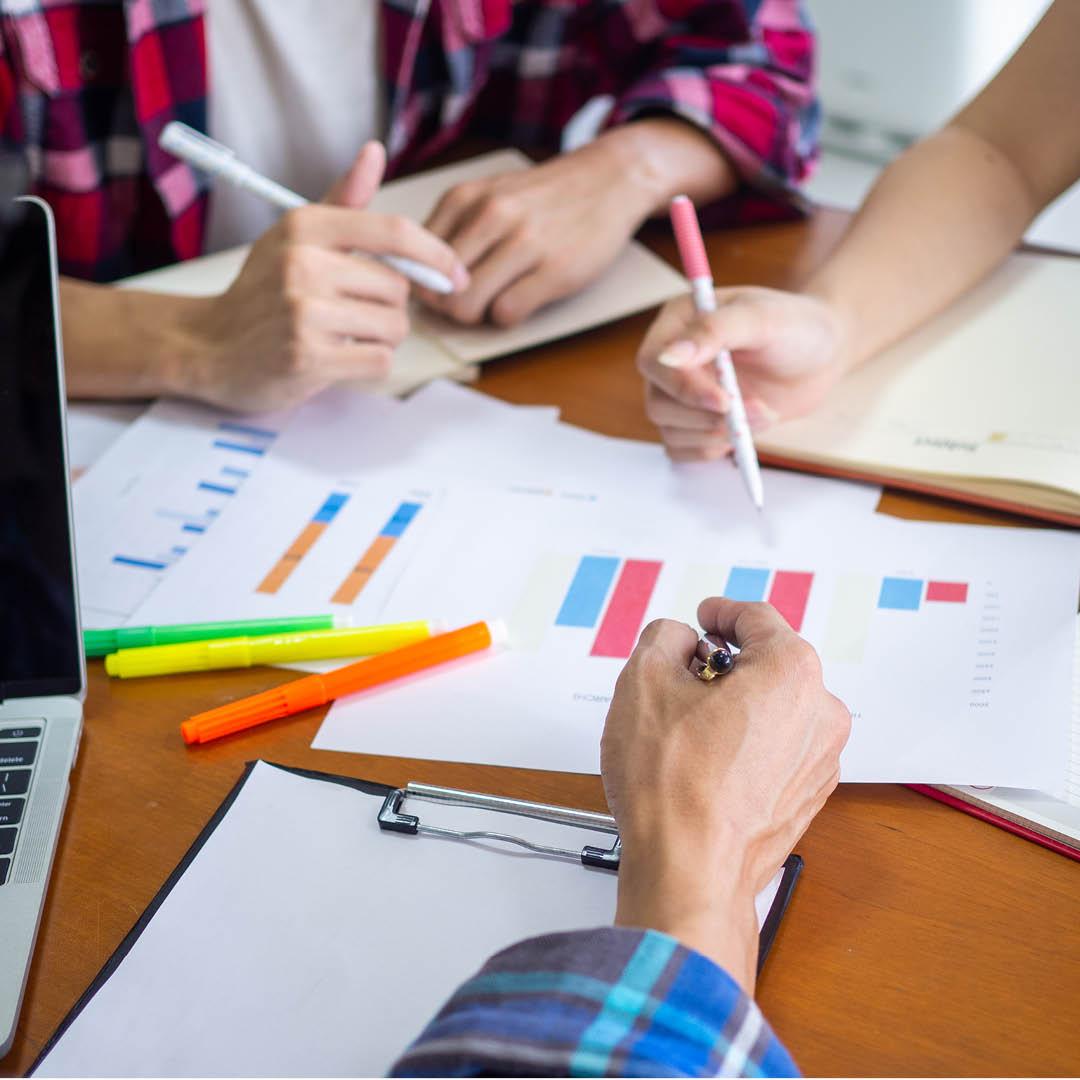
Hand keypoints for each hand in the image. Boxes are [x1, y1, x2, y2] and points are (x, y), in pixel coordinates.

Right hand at [177, 142, 467, 411]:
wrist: (209, 347)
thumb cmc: (263, 291)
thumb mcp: (296, 236)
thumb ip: (343, 201)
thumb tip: (375, 151)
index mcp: (305, 226)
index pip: (394, 232)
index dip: (436, 254)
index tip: (455, 273)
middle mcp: (303, 264)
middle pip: (398, 288)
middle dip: (390, 307)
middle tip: (354, 314)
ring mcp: (304, 312)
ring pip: (394, 326)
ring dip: (381, 337)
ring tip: (344, 335)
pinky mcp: (308, 357)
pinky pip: (379, 360)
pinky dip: (369, 363)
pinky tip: (339, 358)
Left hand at [418, 134, 658, 326]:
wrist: (608, 180)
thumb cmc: (543, 197)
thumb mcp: (488, 194)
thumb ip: (454, 228)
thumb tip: (419, 276)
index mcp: (465, 199)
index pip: (416, 259)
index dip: (423, 283)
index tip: (439, 289)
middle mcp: (490, 216)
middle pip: (438, 288)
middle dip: (446, 305)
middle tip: (466, 303)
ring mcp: (524, 243)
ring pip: (467, 304)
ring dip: (475, 316)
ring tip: (492, 303)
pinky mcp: (554, 270)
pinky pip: (506, 313)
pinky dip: (507, 317)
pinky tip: (519, 302)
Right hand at [601, 598, 850, 990]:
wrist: (688, 871)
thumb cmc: (672, 786)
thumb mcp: (644, 679)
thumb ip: (665, 637)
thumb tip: (679, 642)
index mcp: (791, 672)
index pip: (755, 619)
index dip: (720, 613)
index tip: (703, 620)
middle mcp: (820, 713)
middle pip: (769, 665)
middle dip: (725, 665)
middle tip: (682, 678)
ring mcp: (819, 760)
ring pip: (773, 709)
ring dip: (735, 707)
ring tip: (687, 730)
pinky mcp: (806, 796)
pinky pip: (777, 749)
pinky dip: (746, 745)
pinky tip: (705, 763)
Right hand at [637, 288, 849, 460]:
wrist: (821, 356)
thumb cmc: (796, 327)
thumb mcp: (763, 319)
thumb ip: (715, 330)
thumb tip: (669, 355)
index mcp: (679, 322)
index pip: (653, 361)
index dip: (682, 387)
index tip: (724, 400)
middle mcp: (673, 359)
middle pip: (658, 402)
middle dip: (706, 416)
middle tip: (756, 410)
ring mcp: (682, 393)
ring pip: (669, 430)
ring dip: (716, 433)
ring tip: (762, 415)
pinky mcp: (695, 421)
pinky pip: (681, 449)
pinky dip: (711, 449)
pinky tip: (743, 432)